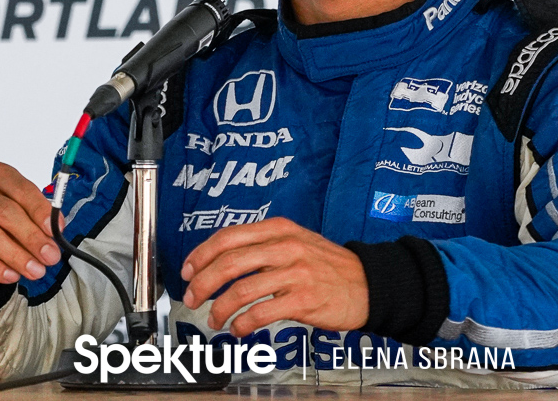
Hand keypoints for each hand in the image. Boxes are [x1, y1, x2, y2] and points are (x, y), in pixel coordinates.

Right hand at [0, 161, 60, 283]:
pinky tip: (11, 276)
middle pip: (6, 213)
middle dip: (32, 237)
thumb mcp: (17, 210)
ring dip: (17, 256)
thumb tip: (54, 233)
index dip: (41, 210)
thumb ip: (34, 217)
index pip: (21, 189)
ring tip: (36, 271)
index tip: (56, 230)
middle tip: (51, 256)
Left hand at [180, 217, 368, 336]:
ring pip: (242, 289)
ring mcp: (296, 273)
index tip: (187, 270)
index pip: (228, 237)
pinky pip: (262, 313)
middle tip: (192, 298)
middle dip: (202, 283)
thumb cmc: (327, 266)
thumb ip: (262, 245)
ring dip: (220, 308)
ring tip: (215, 319)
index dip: (201, 255)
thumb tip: (220, 261)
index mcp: (279, 229)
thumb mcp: (296, 241)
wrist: (369, 283)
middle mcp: (286, 246)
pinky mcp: (304, 299)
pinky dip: (243, 324)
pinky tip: (239, 328)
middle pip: (229, 263)